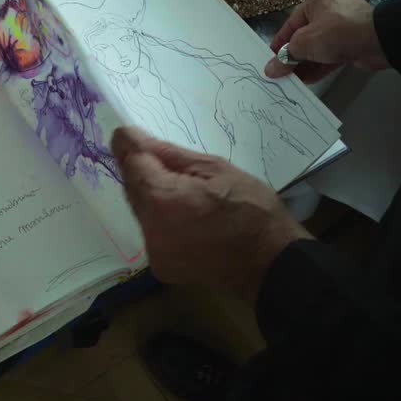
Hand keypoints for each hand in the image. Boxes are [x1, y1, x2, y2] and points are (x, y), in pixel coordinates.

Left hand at [112, 127, 311, 305]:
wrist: (272, 263)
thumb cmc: (252, 209)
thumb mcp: (215, 169)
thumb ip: (167, 154)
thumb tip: (130, 138)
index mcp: (162, 200)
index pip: (131, 164)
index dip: (129, 147)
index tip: (128, 134)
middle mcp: (149, 228)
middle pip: (132, 189)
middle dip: (143, 171)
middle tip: (165, 161)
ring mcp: (153, 252)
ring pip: (140, 211)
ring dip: (152, 196)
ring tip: (184, 191)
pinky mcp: (160, 266)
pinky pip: (152, 232)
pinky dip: (161, 220)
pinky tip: (187, 217)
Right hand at [264, 0, 389, 82]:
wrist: (380, 40)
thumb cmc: (337, 32)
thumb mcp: (305, 42)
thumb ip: (285, 56)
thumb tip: (269, 70)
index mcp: (318, 0)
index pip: (291, 23)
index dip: (279, 43)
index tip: (270, 60)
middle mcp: (331, 10)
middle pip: (305, 36)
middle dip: (293, 56)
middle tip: (281, 73)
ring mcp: (344, 26)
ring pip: (318, 47)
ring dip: (305, 64)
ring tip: (292, 80)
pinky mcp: (353, 42)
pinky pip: (331, 54)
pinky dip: (319, 66)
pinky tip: (307, 80)